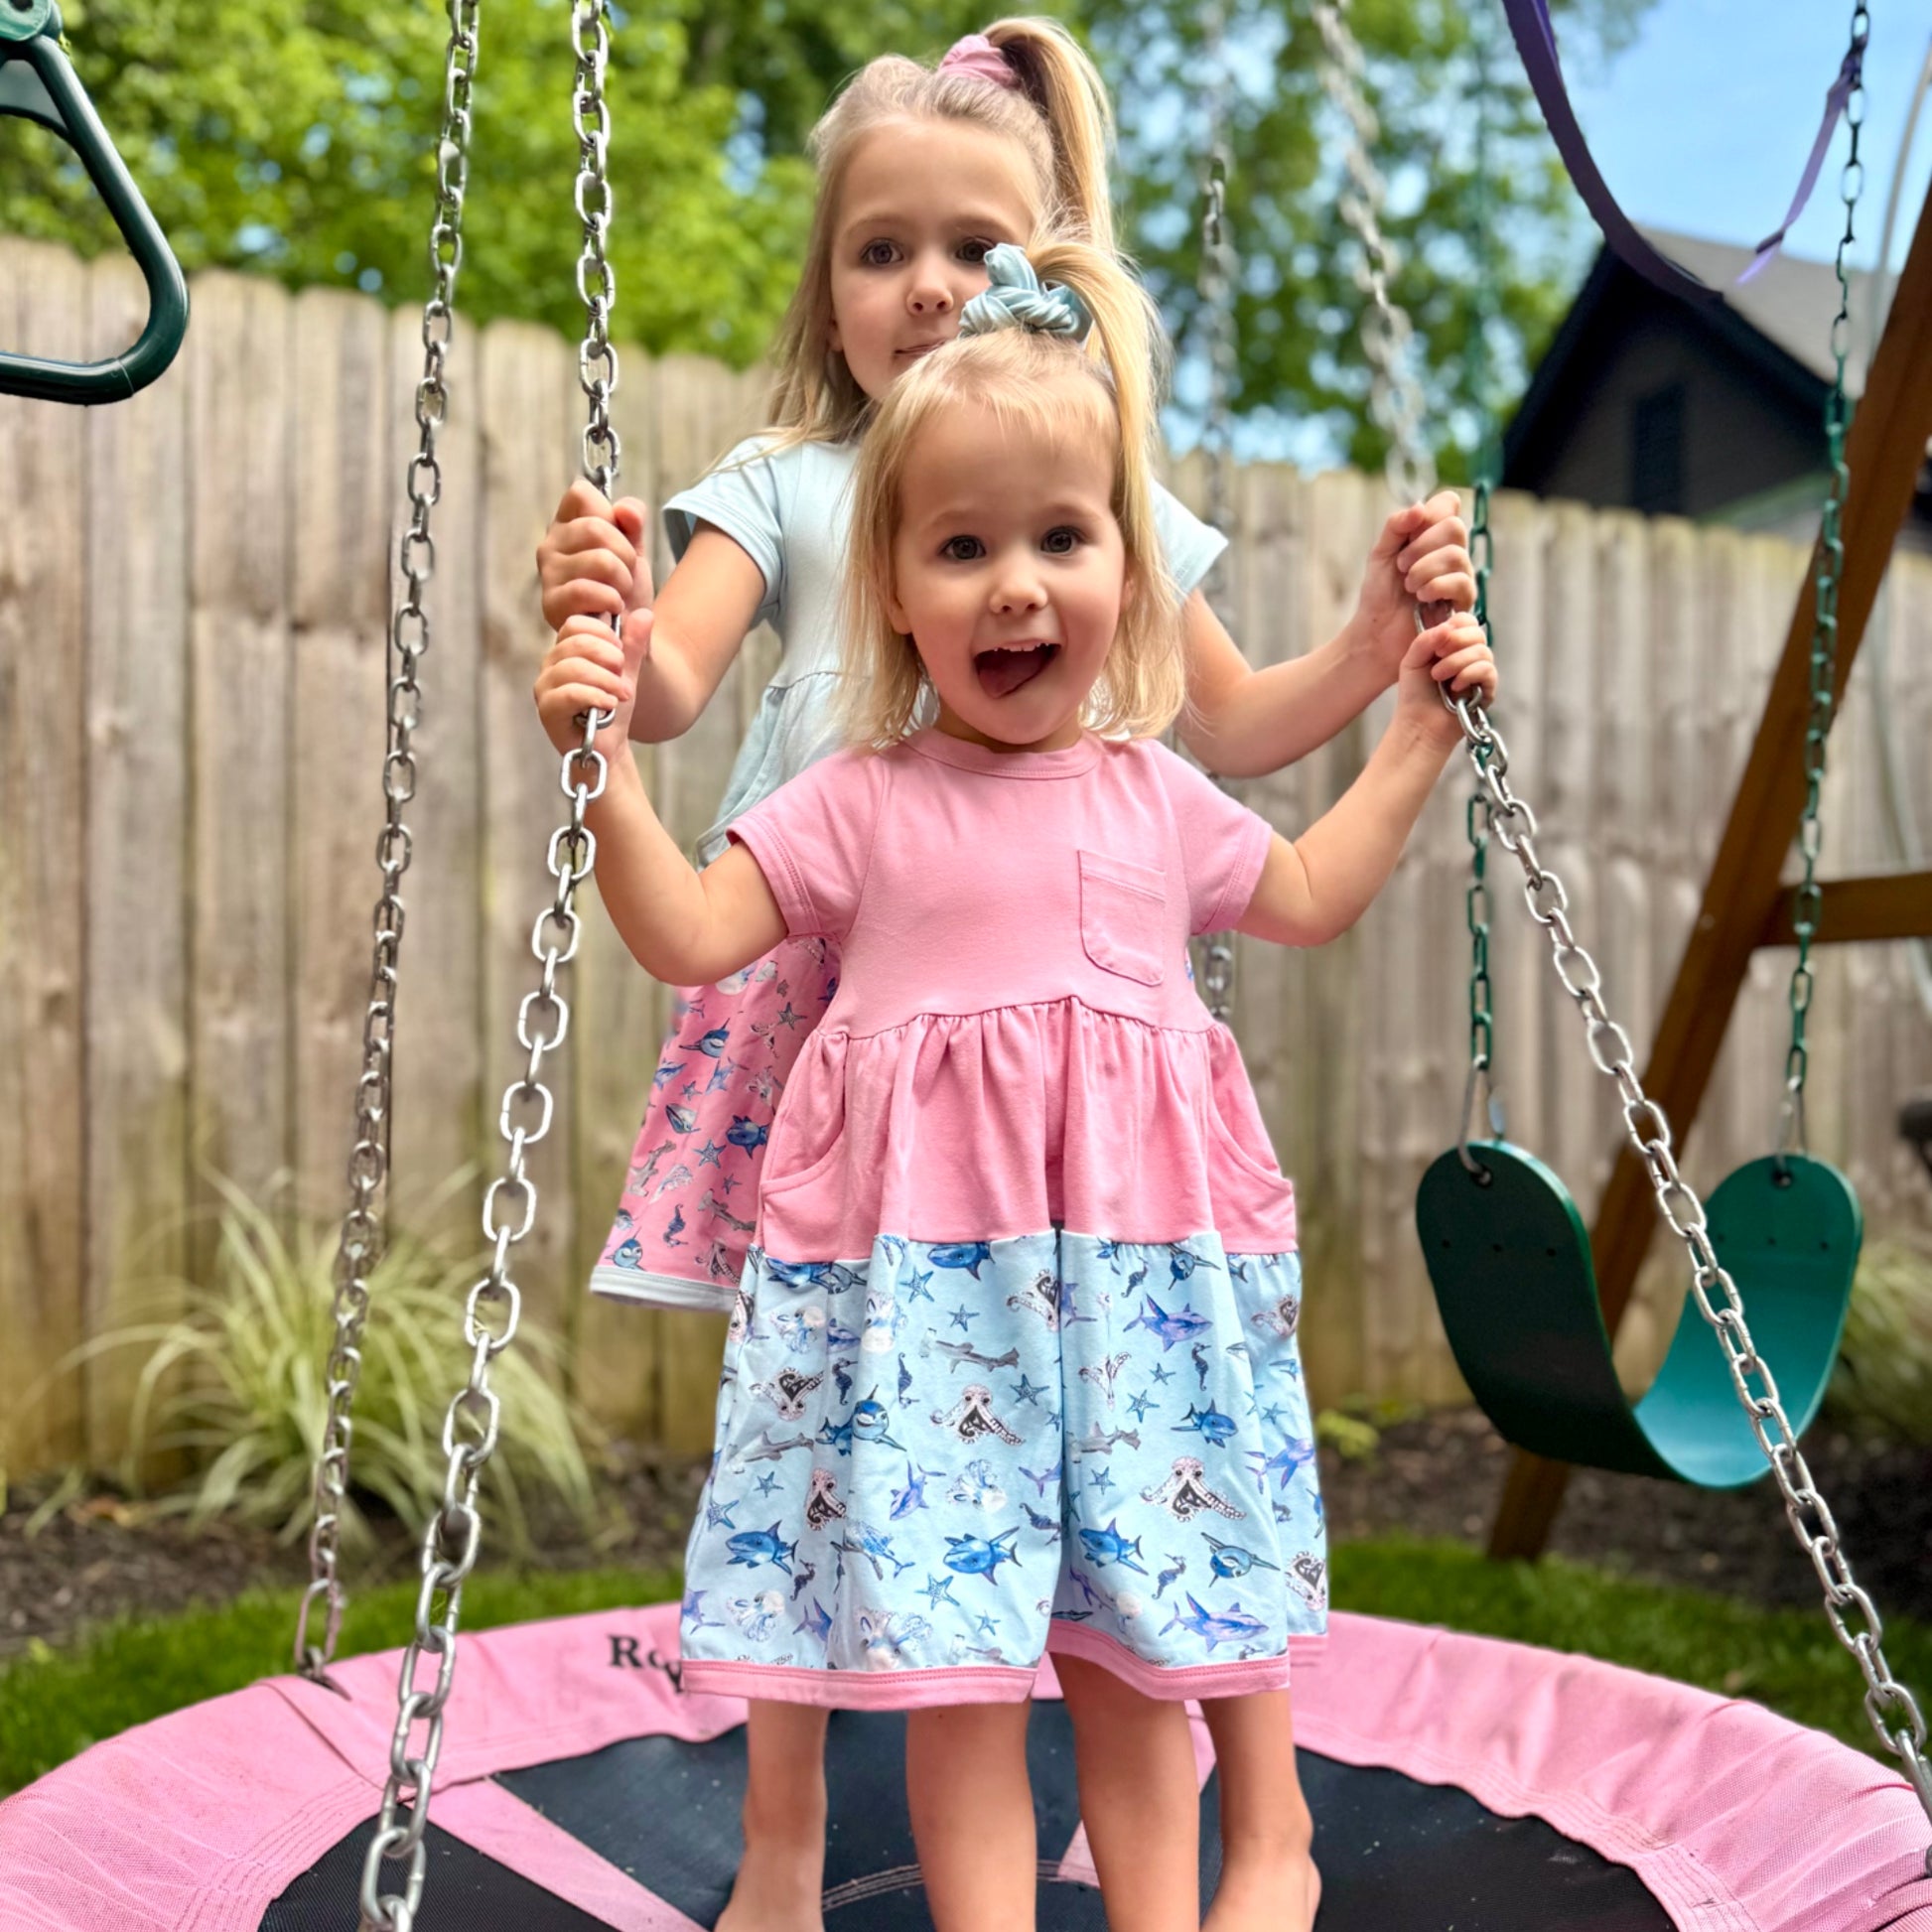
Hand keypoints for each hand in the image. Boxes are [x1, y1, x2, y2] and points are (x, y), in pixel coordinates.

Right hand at [533, 610, 652, 762]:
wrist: (609, 747)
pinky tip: (610, 704)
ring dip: (605, 680)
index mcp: (566, 651)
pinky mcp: (547, 710)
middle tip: (623, 674)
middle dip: (607, 656)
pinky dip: (595, 696)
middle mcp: (551, 665)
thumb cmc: (613, 709)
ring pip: (573, 667)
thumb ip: (633, 646)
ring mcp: (545, 687)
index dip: (603, 634)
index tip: (621, 654)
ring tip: (622, 694)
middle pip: (574, 642)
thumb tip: (645, 613)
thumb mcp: (627, 673)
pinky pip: (568, 693)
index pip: (575, 624)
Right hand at [537, 480, 654, 663]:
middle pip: (597, 527)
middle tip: (624, 575)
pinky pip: (588, 590)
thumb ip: (632, 521)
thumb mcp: (634, 548)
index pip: (581, 493)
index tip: (618, 538)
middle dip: (625, 554)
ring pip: (600, 559)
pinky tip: (612, 609)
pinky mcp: (551, 604)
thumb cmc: (625, 588)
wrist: (631, 634)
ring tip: (619, 594)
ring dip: (623, 580)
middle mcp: (550, 545)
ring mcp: (548, 575)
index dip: (609, 514)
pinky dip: (612, 600)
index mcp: (566, 524)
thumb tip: (625, 512)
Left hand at [1349, 491, 1475, 680]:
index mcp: (1433, 535)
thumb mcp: (1381, 553)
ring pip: (1457, 555)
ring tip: (1409, 586)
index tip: (1410, 532)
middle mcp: (1452, 551)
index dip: (1432, 512)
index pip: (1448, 504)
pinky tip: (1420, 597)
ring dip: (1424, 570)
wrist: (1378, 631)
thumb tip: (1420, 507)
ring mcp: (1461, 575)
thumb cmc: (1379, 593)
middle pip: (1455, 527)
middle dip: (1422, 545)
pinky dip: (1436, 586)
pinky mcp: (1464, 601)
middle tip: (1401, 565)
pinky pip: (1461, 582)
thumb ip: (1396, 526)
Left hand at [1395, 610, 1495, 745]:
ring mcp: (1479, 672)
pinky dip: (1468, 675)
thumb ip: (1426, 638)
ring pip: (1483, 651)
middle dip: (1456, 642)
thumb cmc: (1414, 694)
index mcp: (1451, 645)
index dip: (1455, 626)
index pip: (1466, 621)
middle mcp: (1468, 655)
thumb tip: (1449, 626)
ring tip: (1438, 677)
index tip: (1438, 642)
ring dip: (1456, 662)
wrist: (1418, 724)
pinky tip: (1454, 687)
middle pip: (1478, 633)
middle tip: (1437, 656)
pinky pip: (1488, 670)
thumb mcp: (1412, 660)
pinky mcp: (1487, 689)